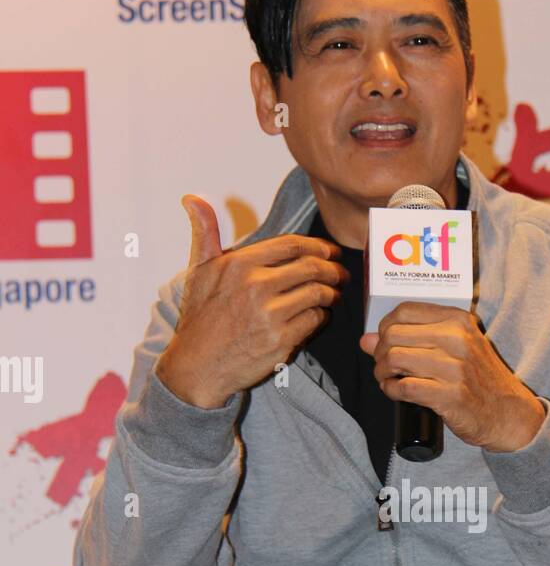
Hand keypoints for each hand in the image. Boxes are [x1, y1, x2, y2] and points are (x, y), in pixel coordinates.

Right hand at [154, 195, 350, 407]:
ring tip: (335, 294)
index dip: (318, 246)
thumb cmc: (200, 318)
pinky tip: (320, 315)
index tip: (329, 251)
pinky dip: (322, 316)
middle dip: (333, 268)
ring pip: (317, 294)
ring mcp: (270, 315)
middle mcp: (256, 286)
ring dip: (332, 293)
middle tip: (341, 272)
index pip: (291, 245)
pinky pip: (314, 321)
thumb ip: (204, 232)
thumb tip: (192, 199)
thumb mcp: (198, 271)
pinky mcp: (281, 341)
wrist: (197, 366)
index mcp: (239, 264)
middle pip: (311, 268)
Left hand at [358, 302, 544, 450]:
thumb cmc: (478, 379)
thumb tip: (366, 340)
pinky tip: (395, 392)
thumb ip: (414, 338)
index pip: (404, 310)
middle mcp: (456, 339)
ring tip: (388, 379)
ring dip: (382, 372)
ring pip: (394, 359)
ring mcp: (454, 367)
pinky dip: (391, 391)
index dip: (385, 326)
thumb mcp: (455, 348)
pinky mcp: (449, 395)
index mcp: (458, 320)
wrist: (508, 412)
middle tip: (384, 366)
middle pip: (394, 334)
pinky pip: (403, 388)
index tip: (385, 341)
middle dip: (379, 352)